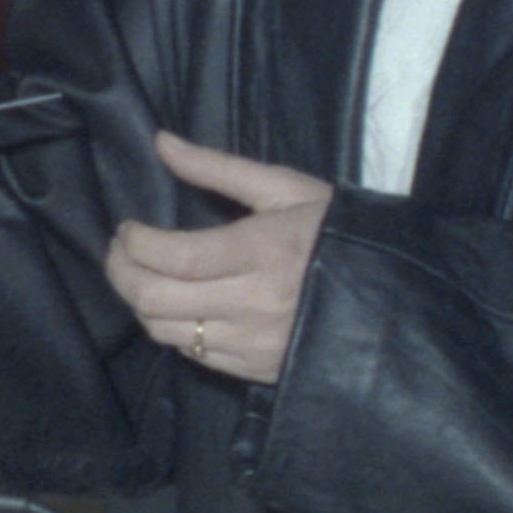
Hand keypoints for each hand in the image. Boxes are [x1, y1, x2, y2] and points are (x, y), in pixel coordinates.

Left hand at [104, 134, 332, 388]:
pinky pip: (193, 356)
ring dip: (141, 303)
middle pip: (156, 300)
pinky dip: (173, 329)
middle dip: (121, 273)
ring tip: (144, 275)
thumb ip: (217, 168)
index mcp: (261, 252)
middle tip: (120, 250)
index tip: (127, 228)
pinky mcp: (257, 370)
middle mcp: (252, 304)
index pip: (174, 257)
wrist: (392, 292)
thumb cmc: (334, 231)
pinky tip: (180, 306)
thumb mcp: (284, 188)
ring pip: (166, 332)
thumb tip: (162, 142)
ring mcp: (254, 344)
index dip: (134, 244)